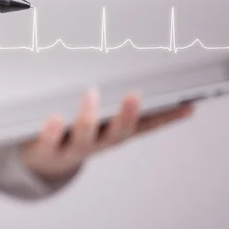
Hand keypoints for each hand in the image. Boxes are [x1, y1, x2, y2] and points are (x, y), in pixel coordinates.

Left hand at [21, 89, 194, 180]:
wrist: (41, 161)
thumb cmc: (72, 128)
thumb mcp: (94, 114)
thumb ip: (111, 95)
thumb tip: (136, 67)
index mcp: (112, 132)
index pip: (145, 126)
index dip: (167, 118)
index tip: (187, 104)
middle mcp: (96, 143)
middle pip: (117, 134)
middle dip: (129, 116)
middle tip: (136, 95)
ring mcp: (71, 149)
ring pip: (84, 138)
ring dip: (90, 118)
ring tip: (92, 93)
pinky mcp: (45, 151)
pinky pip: (48, 142)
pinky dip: (52, 130)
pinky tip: (55, 117)